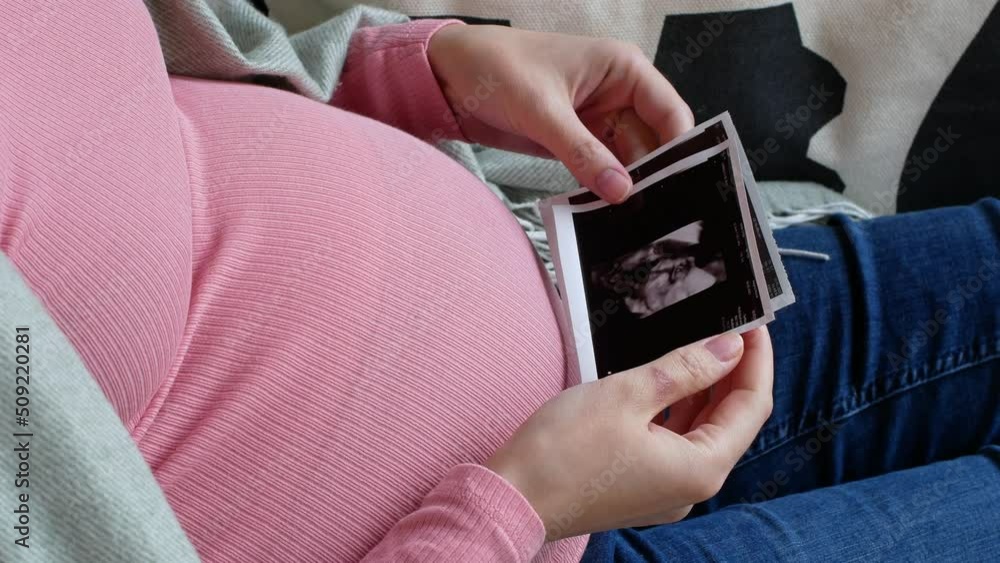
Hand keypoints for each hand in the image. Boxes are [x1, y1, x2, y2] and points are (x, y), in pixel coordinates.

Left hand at [427, 24, 693, 202]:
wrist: (449, 75)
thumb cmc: (497, 69)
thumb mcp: (542, 111)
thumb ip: (583, 152)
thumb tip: (622, 191)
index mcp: (624, 68)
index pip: (670, 112)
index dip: (681, 149)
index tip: (684, 188)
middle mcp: (618, 94)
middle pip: (653, 141)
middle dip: (653, 175)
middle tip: (659, 216)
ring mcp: (598, 119)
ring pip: (627, 159)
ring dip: (627, 187)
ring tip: (635, 223)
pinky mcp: (577, 140)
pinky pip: (600, 168)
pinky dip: (602, 188)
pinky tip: (606, 214)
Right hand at [485, 328, 772, 539]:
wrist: (512, 497)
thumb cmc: (562, 452)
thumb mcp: (628, 394)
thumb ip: (686, 369)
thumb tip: (728, 348)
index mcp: (700, 468)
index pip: (751, 406)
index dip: (756, 360)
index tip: (753, 323)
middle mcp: (691, 487)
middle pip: (731, 421)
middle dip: (734, 373)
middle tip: (730, 327)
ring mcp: (666, 490)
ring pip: (702, 431)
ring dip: (706, 390)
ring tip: (703, 345)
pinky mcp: (642, 486)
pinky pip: (676, 444)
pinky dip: (680, 411)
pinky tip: (671, 382)